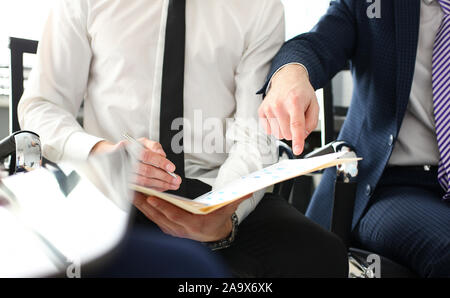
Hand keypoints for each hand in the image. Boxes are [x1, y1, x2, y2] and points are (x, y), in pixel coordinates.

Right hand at [91, 139, 181, 191]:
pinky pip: (141, 188)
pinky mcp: (125, 183)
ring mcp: (124, 174)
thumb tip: (162, 154)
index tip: (172, 167)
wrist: (111, 157)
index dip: (160, 162)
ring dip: (160, 185)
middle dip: (164, 177)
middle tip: (176, 179)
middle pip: (147, 171)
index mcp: (130, 148)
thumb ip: (154, 146)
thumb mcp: (142, 142)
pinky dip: (153, 189)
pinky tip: (162, 188)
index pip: (146, 155)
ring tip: (172, 185)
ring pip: (144, 182)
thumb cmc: (130, 149)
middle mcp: (126, 162)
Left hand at [133, 193, 250, 241]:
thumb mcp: (227, 209)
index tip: (152, 199)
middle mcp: (180, 229)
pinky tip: (136, 196)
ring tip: (130, 189)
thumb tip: (249, 189)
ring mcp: (171, 229)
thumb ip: (236, 199)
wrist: (214, 234)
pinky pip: (152, 217)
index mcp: (194, 225)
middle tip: (134, 190)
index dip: (163, 208)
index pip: (175, 216)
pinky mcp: (166, 227)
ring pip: (152, 216)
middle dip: (145, 203)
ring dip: (140, 204)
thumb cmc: (218, 220)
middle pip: (159, 216)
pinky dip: (143, 207)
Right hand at [258, 64, 318, 154]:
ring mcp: (268, 108)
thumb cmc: (301, 92)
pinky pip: (269, 131)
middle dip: (294, 132)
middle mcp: (279, 104)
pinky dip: (276, 127)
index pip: (296, 125)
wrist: (287, 78)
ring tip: (287, 116)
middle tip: (296, 119)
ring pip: (278, 134)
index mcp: (295, 101)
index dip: (298, 140)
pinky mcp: (261, 111)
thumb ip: (312, 122)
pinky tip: (279, 117)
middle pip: (287, 134)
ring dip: (284, 130)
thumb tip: (302, 136)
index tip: (298, 150)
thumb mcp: (314, 104)